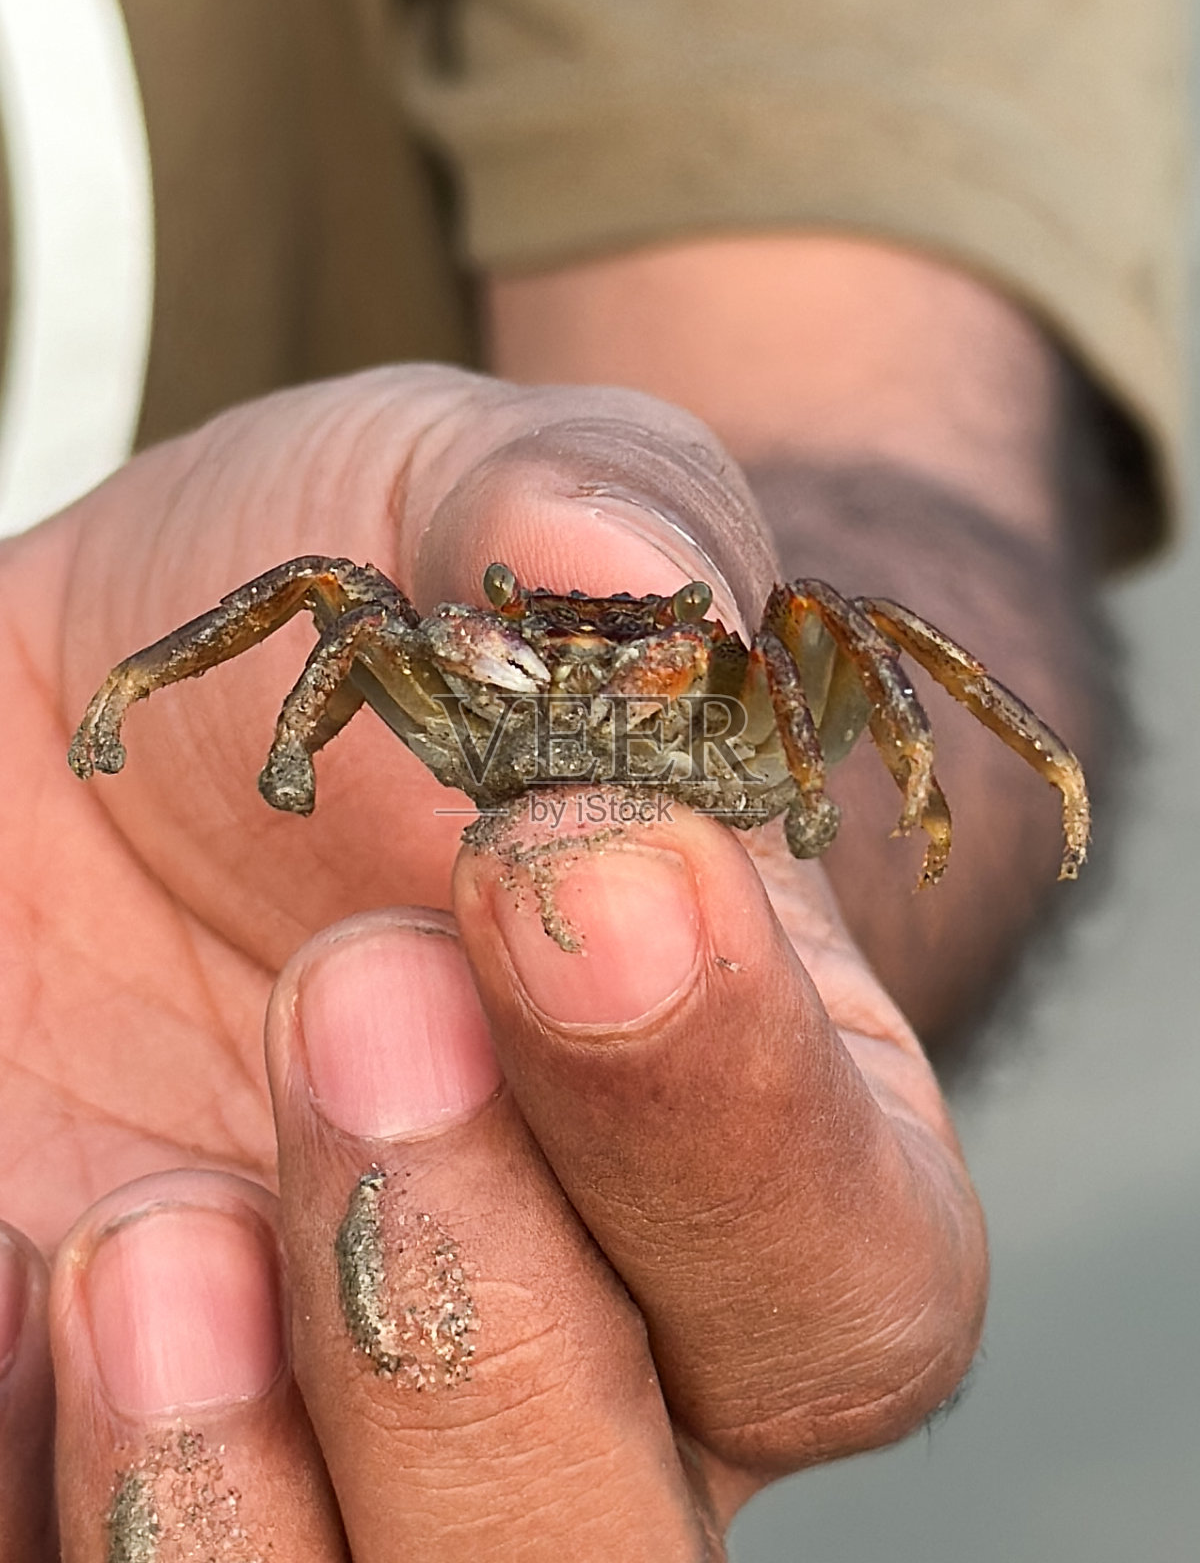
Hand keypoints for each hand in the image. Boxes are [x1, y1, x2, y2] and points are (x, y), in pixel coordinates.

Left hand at [0, 367, 984, 1555]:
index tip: (574, 867)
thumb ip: (591, 517)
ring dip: (251, 1496)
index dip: (728, 1105)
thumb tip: (615, 567)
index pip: (837, 1258)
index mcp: (751, 1146)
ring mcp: (335, 1429)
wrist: (179, 710)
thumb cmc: (389, 617)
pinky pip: (63, 1558)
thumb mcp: (481, 508)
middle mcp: (577, 1349)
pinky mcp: (112, 1438)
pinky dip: (46, 1469)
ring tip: (143, 1235)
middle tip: (356, 1003)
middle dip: (479, 1315)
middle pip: (603, 1538)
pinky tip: (15, 1275)